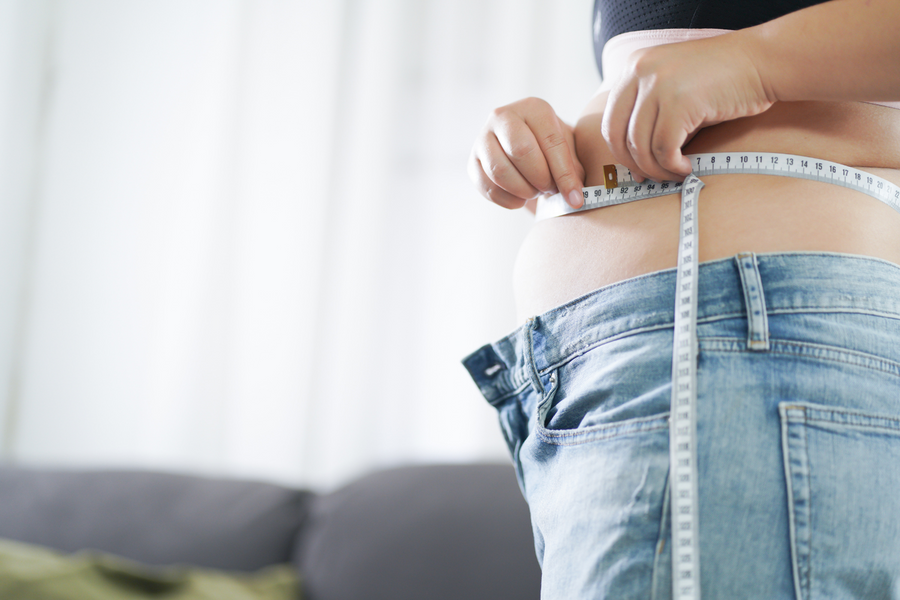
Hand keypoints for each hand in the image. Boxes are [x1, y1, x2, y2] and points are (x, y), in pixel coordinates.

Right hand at [469, 97, 584, 209]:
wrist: (527, 148)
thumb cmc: (551, 149)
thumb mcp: (569, 150)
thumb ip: (573, 170)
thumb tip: (574, 198)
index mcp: (533, 108)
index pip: (550, 141)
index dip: (564, 174)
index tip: (575, 199)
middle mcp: (503, 116)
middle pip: (520, 151)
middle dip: (540, 179)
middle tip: (550, 189)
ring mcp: (483, 138)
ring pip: (499, 171)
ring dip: (524, 190)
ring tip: (536, 191)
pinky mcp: (472, 162)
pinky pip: (488, 187)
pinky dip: (509, 200)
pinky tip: (521, 198)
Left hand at [601, 33, 774, 181]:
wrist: (761, 61)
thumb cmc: (721, 81)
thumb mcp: (673, 90)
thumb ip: (650, 117)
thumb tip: (635, 164)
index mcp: (634, 67)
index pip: (610, 120)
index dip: (620, 151)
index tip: (636, 168)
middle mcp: (640, 72)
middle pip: (617, 134)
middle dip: (634, 164)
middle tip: (651, 178)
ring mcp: (658, 85)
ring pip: (640, 146)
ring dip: (657, 169)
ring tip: (674, 174)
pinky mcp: (679, 102)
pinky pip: (664, 149)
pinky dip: (673, 166)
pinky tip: (686, 168)